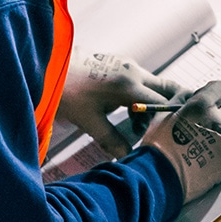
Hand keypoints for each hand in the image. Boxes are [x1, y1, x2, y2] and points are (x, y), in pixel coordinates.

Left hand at [58, 53, 192, 158]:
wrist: (50, 65)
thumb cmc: (68, 92)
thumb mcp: (90, 121)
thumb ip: (112, 140)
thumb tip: (127, 157)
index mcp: (130, 85)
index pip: (165, 102)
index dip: (171, 119)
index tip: (170, 135)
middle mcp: (133, 71)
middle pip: (165, 88)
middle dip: (168, 109)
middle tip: (165, 129)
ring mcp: (126, 65)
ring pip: (152, 85)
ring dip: (151, 105)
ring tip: (135, 127)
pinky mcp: (118, 64)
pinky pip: (139, 81)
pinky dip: (140, 97)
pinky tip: (126, 112)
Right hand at [142, 80, 220, 202]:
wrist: (160, 176)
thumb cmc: (158, 143)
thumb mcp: (165, 113)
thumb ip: (182, 100)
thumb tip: (192, 95)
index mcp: (202, 106)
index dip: (216, 94)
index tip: (211, 99)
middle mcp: (218, 122)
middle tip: (208, 122)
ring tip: (207, 142)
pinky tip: (205, 158)